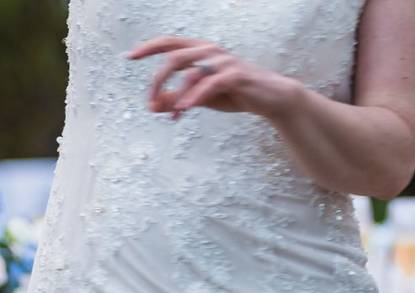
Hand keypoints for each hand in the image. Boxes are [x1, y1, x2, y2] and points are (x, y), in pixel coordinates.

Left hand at [126, 36, 300, 119]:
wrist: (272, 99)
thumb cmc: (236, 94)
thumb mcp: (202, 98)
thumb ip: (178, 99)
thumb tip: (151, 106)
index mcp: (201, 51)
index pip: (169, 43)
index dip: (148, 48)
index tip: (129, 57)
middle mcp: (211, 51)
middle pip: (175, 57)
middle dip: (158, 79)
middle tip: (150, 100)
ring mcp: (224, 61)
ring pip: (191, 72)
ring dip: (177, 94)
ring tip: (170, 113)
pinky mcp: (237, 75)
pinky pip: (211, 84)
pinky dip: (195, 96)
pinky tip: (185, 109)